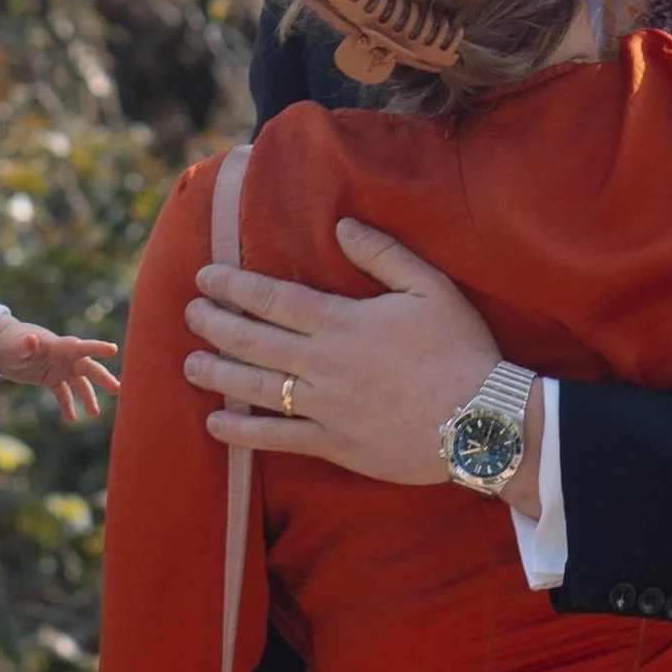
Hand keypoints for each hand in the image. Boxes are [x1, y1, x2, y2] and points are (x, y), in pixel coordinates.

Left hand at [0, 315, 120, 422]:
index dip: (96, 348)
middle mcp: (63, 357)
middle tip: (117, 389)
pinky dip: (67, 405)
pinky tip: (71, 419)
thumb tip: (31, 340)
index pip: (80, 347)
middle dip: (102, 378)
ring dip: (88, 397)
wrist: (0, 346)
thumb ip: (25, 345)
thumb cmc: (8, 342)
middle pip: (87, 367)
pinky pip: (63, 393)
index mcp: (57, 346)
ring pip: (79, 383)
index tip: (113, 350)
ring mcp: (58, 368)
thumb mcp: (14, 346)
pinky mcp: (50, 378)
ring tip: (94, 413)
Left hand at [185, 220, 502, 484]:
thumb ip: (383, 254)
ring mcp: (326, 407)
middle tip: (189, 313)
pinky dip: (243, 433)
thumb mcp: (431, 287)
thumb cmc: (461, 349)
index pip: (273, 300)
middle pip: (253, 342)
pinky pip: (278, 438)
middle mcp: (324, 364)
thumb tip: (342, 226)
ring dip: (217, 375)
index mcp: (343, 323)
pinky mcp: (335, 445)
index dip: (233, 287)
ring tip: (189, 365)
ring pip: (256, 388)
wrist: (482, 421)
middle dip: (215, 325)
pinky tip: (217, 425)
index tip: (205, 277)